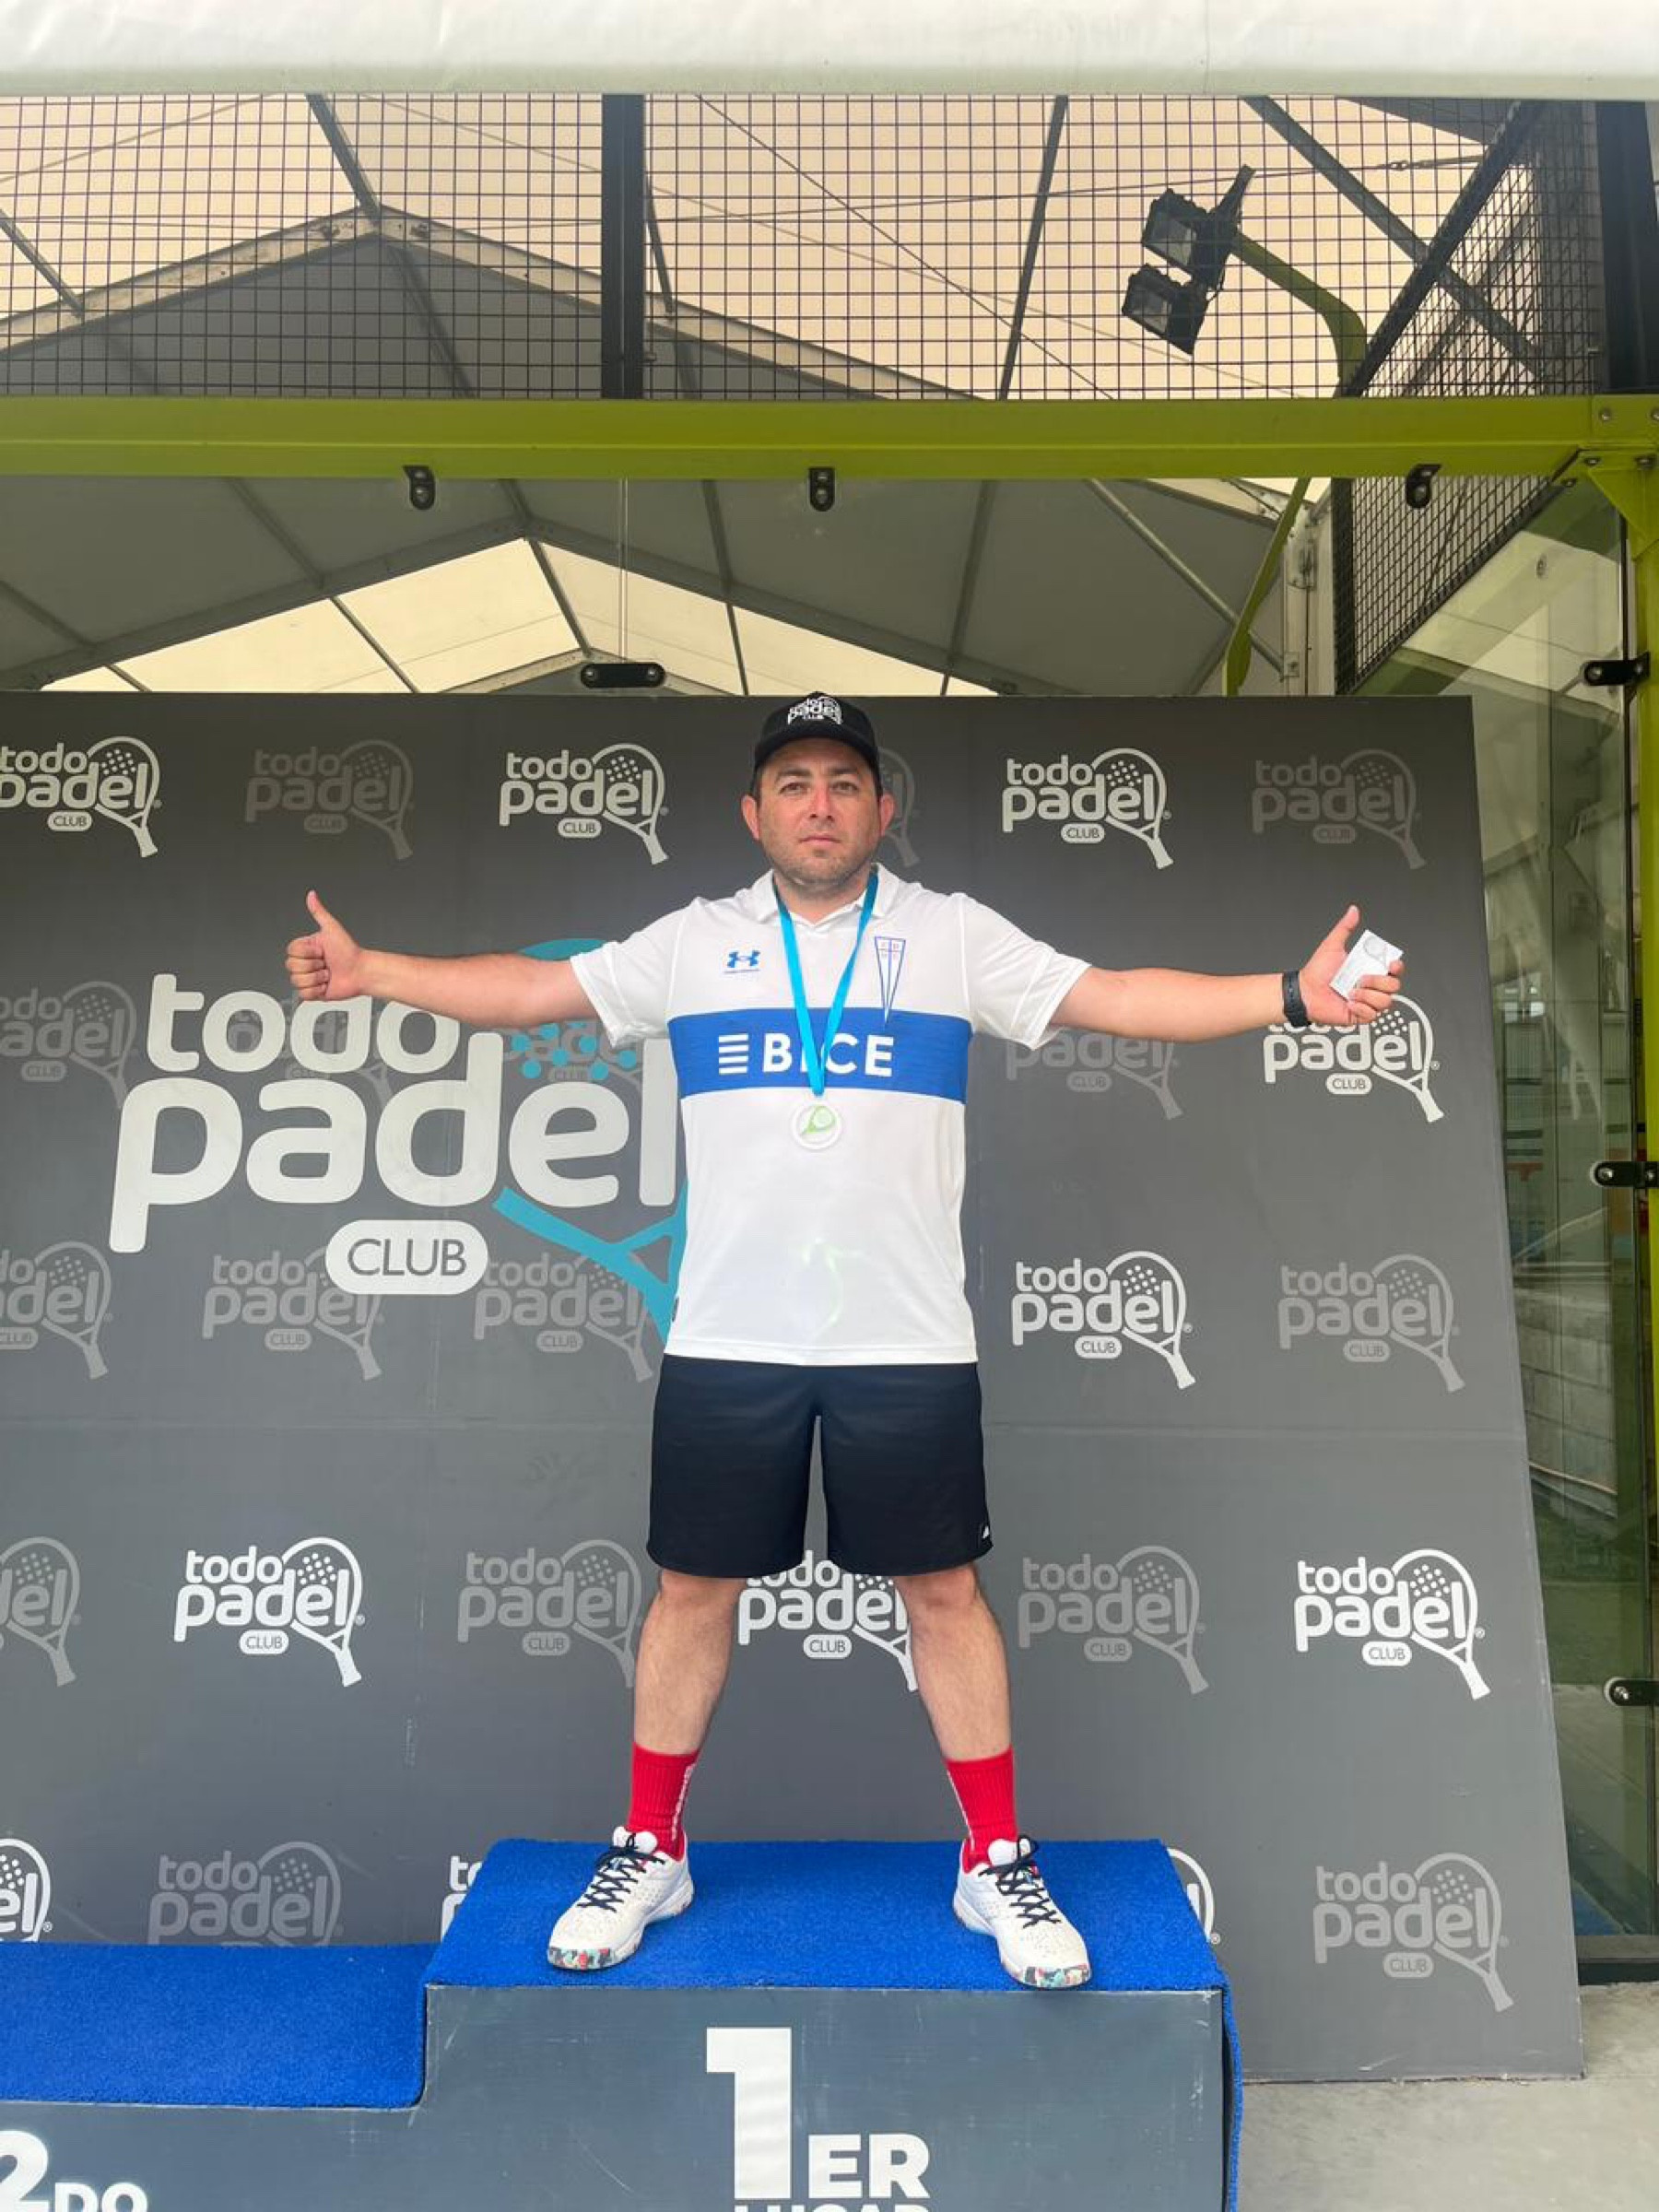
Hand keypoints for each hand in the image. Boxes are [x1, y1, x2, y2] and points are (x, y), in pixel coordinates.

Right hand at [286, 891, 365, 1002]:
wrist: (361, 972)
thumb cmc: (349, 951)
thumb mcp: (332, 929)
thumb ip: (319, 912)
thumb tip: (311, 895)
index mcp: (306, 948)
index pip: (291, 951)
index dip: (307, 952)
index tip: (322, 950)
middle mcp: (305, 963)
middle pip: (292, 966)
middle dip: (313, 966)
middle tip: (327, 963)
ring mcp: (308, 978)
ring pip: (296, 980)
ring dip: (316, 978)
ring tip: (328, 974)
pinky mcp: (312, 993)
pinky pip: (303, 994)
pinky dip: (317, 990)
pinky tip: (326, 984)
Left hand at [1299, 905, 1403, 1028]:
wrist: (1305, 992)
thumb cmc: (1317, 972)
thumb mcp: (1332, 945)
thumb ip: (1345, 928)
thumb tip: (1353, 912)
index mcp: (1369, 969)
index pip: (1394, 969)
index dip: (1397, 967)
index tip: (1391, 964)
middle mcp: (1371, 986)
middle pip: (1394, 986)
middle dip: (1378, 982)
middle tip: (1360, 979)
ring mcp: (1367, 1001)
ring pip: (1386, 1001)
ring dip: (1367, 996)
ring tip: (1351, 992)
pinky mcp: (1361, 1015)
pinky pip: (1372, 1015)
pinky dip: (1361, 1008)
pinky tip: (1348, 1003)